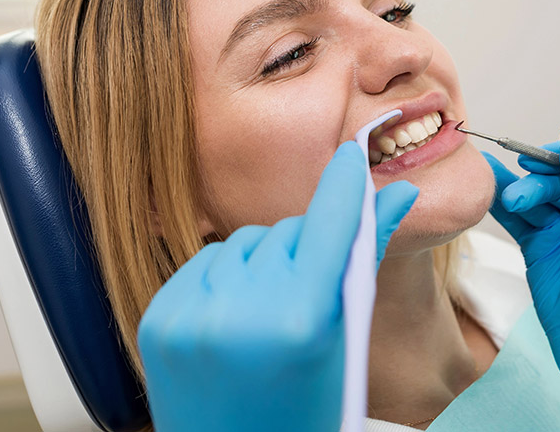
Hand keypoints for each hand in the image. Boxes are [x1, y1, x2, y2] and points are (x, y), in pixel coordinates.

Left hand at [138, 141, 418, 431]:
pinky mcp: (160, 318)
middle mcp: (244, 312)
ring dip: (264, 262)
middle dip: (308, 248)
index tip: (354, 152)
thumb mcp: (346, 337)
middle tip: (313, 294)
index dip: (346, 182)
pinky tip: (236, 318)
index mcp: (303, 318)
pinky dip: (225, 279)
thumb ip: (367, 257)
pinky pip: (205, 261)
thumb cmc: (306, 407)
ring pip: (245, 241)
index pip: (331, 220)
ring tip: (271, 313)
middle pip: (290, 230)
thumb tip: (399, 194)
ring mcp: (195, 315)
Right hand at [486, 119, 559, 431]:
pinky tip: (486, 187)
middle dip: (538, 181)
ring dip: (520, 193)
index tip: (541, 159)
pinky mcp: (537, 246)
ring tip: (513, 202)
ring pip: (534, 195)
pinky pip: (517, 217)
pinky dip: (502, 204)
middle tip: (524, 196)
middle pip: (556, 176)